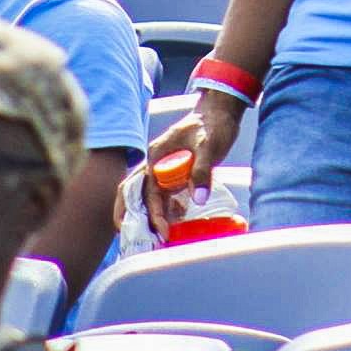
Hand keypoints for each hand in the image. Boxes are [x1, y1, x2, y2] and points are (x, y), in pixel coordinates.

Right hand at [141, 93, 245, 239]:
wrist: (220, 111)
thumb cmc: (213, 124)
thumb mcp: (209, 146)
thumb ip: (202, 171)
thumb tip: (198, 199)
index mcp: (157, 155)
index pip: (148, 190)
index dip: (154, 212)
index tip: (163, 230)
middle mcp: (155, 162)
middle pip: (134, 191)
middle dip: (130, 215)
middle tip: (135, 239)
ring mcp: (163, 166)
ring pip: (148, 194)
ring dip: (148, 214)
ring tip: (154, 237)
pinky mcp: (175, 170)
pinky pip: (163, 193)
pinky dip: (164, 209)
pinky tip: (173, 222)